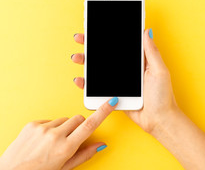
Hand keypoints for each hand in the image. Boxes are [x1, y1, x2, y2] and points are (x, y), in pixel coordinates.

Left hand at [0, 98, 118, 169]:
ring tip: (53, 142)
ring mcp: (42, 129)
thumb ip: (84, 155)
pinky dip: (50, 128)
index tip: (111, 102)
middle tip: (72, 139)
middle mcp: (54, 136)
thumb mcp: (64, 168)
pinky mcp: (32, 124)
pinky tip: (43, 140)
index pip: (90, 125)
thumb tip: (100, 145)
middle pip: (78, 119)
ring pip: (64, 120)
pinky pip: (49, 121)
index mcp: (65, 148)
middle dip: (79, 126)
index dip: (103, 112)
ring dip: (63, 128)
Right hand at [72, 29, 178, 133]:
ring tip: (77, 57)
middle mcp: (128, 70)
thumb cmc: (163, 96)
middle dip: (92, 46)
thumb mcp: (159, 70)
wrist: (159, 120)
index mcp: (139, 61)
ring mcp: (120, 83)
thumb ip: (151, 52)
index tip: (97, 28)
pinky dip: (87, 83)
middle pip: (107, 55)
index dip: (109, 36)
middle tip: (81, 38)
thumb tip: (146, 31)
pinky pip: (98, 88)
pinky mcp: (114, 95)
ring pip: (99, 70)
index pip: (122, 45)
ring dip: (86, 62)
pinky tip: (80, 79)